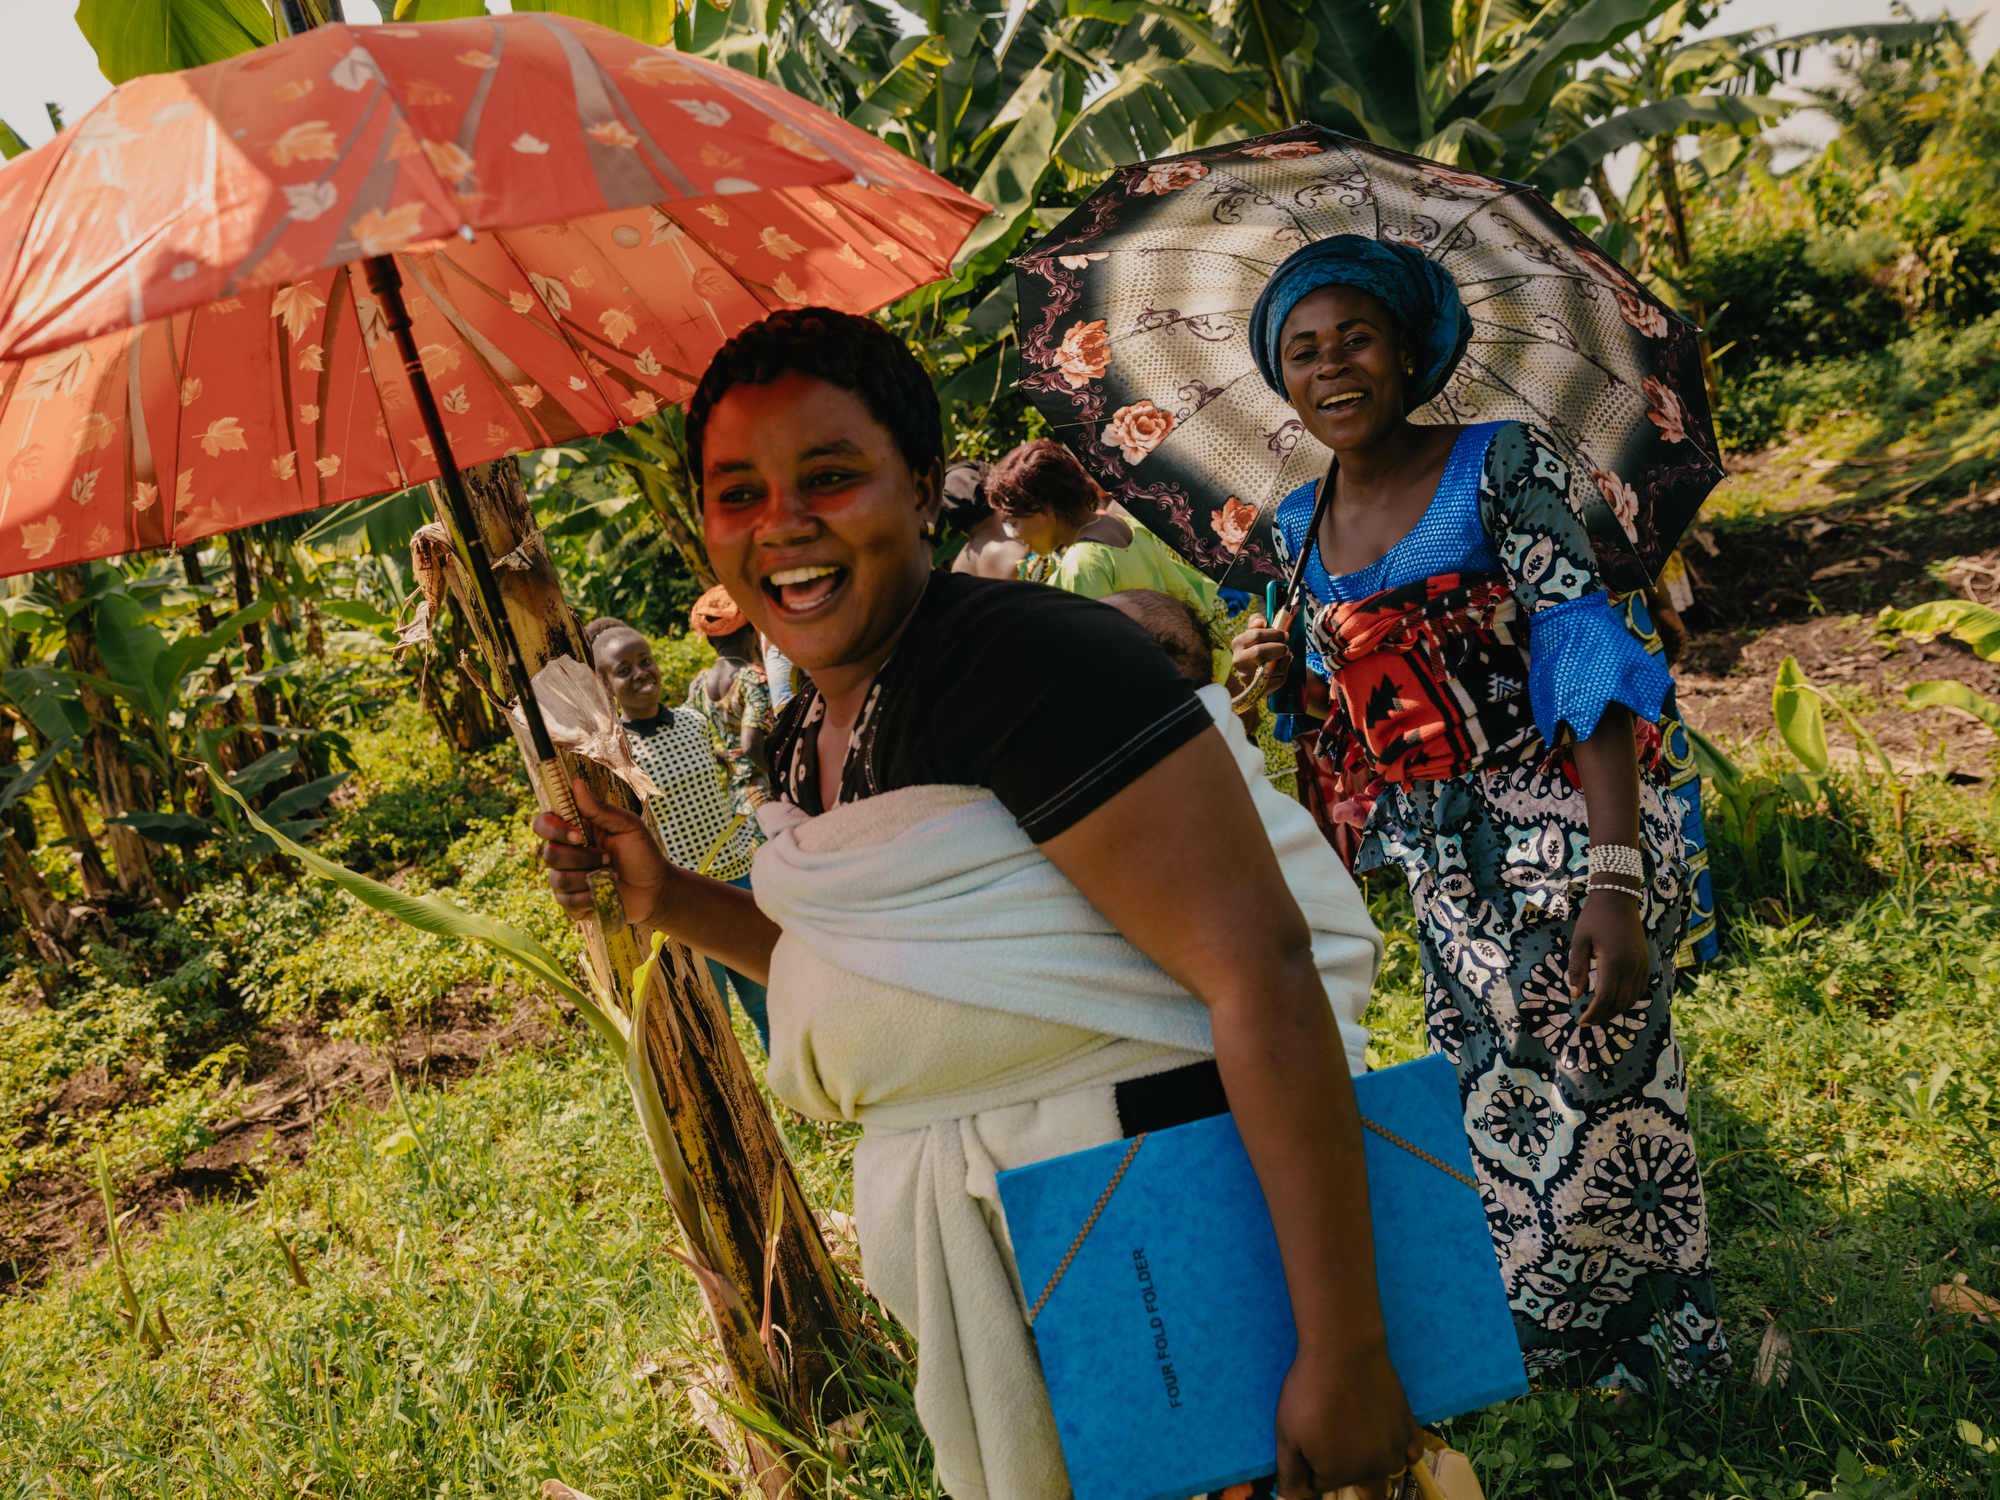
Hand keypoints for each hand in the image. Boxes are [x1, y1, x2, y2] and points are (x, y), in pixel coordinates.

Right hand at [533, 778, 672, 926]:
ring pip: (559, 878)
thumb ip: (601, 810)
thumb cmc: (642, 854)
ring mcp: (566, 879)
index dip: (554, 829)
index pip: (544, 824)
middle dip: (582, 857)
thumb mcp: (628, 826)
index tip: (579, 834)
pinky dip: (590, 897)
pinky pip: (567, 901)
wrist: (656, 890)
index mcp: (574, 830)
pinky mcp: (572, 903)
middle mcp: (565, 854)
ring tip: (612, 875)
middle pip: (550, 853)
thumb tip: (577, 784)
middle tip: (608, 858)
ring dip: (590, 877)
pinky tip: (606, 893)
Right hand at [1231, 612, 1291, 686]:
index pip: (1256, 635)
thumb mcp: (1255, 632)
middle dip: (1278, 648)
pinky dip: (1284, 673)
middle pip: (1259, 652)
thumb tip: (1260, 622)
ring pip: (1269, 668)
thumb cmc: (1259, 647)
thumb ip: (1256, 621)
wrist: (1258, 672)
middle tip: (1286, 647)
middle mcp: (1238, 661)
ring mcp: (1246, 677)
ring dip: (1283, 661)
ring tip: (1286, 657)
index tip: (1284, 635)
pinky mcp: (1257, 689)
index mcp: (1237, 643)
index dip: (1274, 634)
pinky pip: (1276, 680)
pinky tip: (1283, 668)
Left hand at [1274, 1340, 1422, 1498]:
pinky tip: (1384, 1434)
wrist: (1343, 1350)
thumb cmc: (1309, 1391)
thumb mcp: (1287, 1434)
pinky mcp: (1410, 1428)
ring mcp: (1396, 1450)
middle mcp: (1372, 1470)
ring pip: (1381, 1470)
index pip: (1321, 1486)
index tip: (1307, 1433)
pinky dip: (1398, 1449)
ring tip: (1352, 1425)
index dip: (1310, 1462)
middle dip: (1339, 1465)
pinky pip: (1410, 1453)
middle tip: (1330, 1428)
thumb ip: (1290, 1476)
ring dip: (1369, 1459)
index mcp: (1339, 1475)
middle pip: (1354, 1482)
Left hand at [1569, 888, 1649, 1026]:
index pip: (1605, 998)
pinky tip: (1614, 1002)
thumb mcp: (1579, 942)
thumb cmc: (1593, 918)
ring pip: (1632, 998)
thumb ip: (1577, 970)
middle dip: (1603, 1016)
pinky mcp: (1646, 961)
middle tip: (1587, 1022)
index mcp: (1613, 962)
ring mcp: (1642, 964)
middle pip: (1619, 1003)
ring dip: (1616, 1011)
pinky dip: (1627, 1000)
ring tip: (1598, 1015)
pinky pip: (1639, 989)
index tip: (1581, 1021)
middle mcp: (1631, 966)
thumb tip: (1575, 996)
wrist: (1618, 898)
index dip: (1593, 1014)